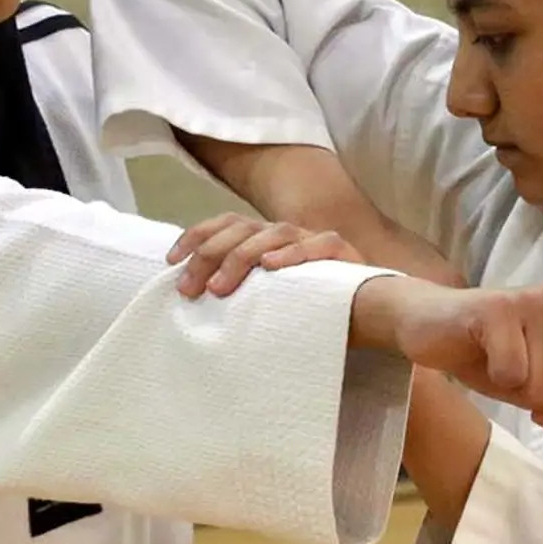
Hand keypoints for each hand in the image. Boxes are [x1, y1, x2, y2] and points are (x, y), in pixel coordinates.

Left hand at [166, 212, 362, 298]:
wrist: (372, 319)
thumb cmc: (309, 316)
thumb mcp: (264, 304)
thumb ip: (239, 295)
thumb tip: (191, 300)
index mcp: (267, 241)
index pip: (228, 224)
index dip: (197, 236)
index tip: (171, 261)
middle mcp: (289, 235)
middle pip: (243, 227)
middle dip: (210, 255)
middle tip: (189, 290)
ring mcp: (316, 242)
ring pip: (276, 232)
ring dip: (242, 257)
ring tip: (220, 287)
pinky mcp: (346, 255)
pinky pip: (321, 246)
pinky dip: (295, 254)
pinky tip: (272, 268)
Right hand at [364, 280, 542, 439]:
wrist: (435, 326)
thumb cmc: (499, 356)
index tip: (538, 380)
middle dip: (536, 400)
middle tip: (514, 371)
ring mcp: (537, 299)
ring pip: (542, 390)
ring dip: (514, 389)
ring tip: (499, 360)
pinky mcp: (499, 308)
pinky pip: (512, 375)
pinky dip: (494, 378)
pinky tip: (485, 354)